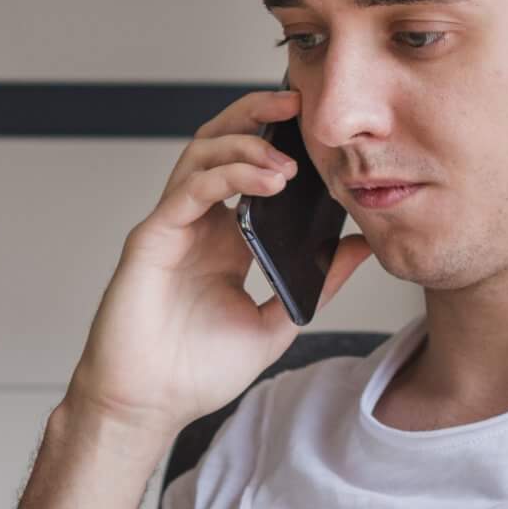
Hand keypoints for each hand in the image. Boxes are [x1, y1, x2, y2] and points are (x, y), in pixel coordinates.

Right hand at [67, 90, 375, 439]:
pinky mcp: (152, 238)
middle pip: (221, 144)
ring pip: (202, 154)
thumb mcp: (276, 322)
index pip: (249, 170)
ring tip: (288, 155)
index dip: (280, 141)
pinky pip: (190, 189)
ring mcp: (172, 226)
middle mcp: (197, 224)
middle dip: (257, 115)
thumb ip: (315, 284)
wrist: (148, 407)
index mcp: (224, 239)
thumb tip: (360, 248)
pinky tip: (265, 179)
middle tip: (299, 102)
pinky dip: (228, 175)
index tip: (320, 129)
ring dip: (246, 143)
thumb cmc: (195, 372)